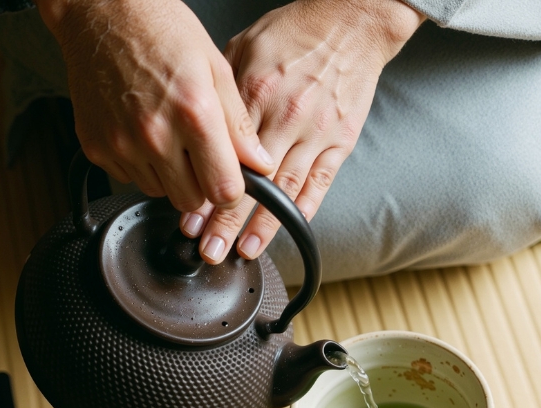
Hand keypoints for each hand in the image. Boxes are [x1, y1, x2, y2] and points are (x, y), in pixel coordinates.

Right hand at [36, 0, 274, 224]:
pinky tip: (142, 132)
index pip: (224, 190)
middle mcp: (154, 134)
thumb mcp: (216, 68)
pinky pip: (128, 179)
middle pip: (190, 201)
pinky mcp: (97, 148)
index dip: (231, 189)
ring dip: (169, 175)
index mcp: (193, 113)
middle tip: (199, 154)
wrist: (102, 13)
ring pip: (159, 192)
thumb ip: (239, 124)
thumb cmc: (160, 31)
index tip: (230, 178)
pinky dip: (140, 165)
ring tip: (168, 134)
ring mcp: (121, 144)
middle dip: (200, 185)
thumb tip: (260, 162)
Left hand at [190, 0, 422, 263]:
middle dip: (227, 221)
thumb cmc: (296, 32)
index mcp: (257, 92)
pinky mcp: (339, 140)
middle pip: (252, 180)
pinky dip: (302, 210)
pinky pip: (318, 182)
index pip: (225, 155)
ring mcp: (315, 132)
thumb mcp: (245, 48)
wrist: (350, 22)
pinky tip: (286, 230)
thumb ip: (225, 92)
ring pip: (285, 189)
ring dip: (263, 225)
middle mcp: (286, 116)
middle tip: (209, 249)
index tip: (190, 217)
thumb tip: (201, 125)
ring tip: (244, 251)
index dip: (205, 190)